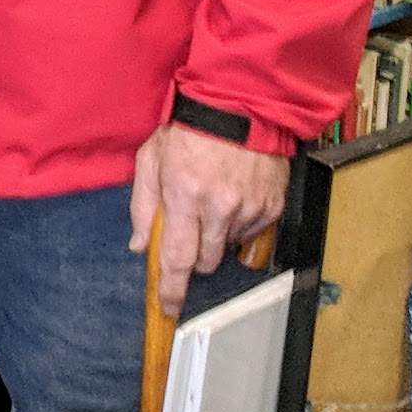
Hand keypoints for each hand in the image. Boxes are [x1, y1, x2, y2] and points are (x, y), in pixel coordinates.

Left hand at [129, 122, 288, 317]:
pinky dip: (239, 224)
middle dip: (193, 253)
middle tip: (188, 225)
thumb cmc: (189, 129)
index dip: (171, 288)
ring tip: (212, 199)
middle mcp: (220, 208)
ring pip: (228, 248)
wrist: (240, 105)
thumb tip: (139, 244)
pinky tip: (233, 196)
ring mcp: (250, 209)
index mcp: (184, 195)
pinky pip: (251, 233)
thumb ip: (142, 204)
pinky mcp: (272, 207)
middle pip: (205, 262)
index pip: (177, 258)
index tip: (169, 307)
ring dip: (216, 235)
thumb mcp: (151, 158)